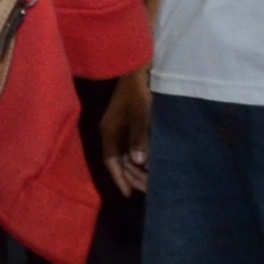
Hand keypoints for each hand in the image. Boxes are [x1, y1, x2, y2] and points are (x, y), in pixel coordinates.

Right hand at [99, 72, 151, 196]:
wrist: (138, 67)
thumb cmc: (138, 91)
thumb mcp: (140, 114)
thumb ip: (139, 138)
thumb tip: (139, 163)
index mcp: (109, 132)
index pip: (111, 162)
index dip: (119, 179)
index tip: (128, 195)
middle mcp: (113, 133)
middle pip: (119, 161)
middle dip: (132, 177)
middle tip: (148, 190)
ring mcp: (121, 128)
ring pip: (127, 155)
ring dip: (138, 169)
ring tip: (152, 181)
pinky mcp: (131, 123)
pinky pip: (133, 147)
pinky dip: (142, 157)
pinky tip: (153, 164)